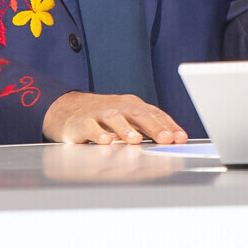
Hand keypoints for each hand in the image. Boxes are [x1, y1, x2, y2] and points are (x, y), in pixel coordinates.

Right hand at [43, 91, 186, 144]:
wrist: (67, 110)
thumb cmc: (103, 118)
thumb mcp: (127, 120)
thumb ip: (146, 130)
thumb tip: (171, 142)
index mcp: (134, 106)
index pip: (156, 114)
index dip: (169, 126)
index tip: (180, 139)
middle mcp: (119, 106)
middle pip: (139, 114)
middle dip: (154, 127)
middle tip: (166, 139)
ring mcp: (100, 112)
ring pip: (115, 118)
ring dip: (126, 129)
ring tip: (136, 140)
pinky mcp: (81, 121)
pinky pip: (91, 127)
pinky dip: (99, 133)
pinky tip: (106, 141)